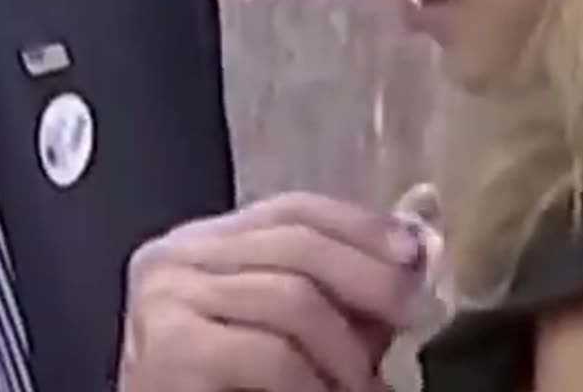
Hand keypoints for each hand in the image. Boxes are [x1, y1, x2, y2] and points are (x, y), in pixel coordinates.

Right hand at [116, 192, 422, 391]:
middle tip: (410, 321)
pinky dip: (313, 385)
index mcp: (200, 245)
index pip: (291, 208)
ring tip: (362, 390)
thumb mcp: (297, 335)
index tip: (415, 252)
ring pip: (292, 297)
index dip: (360, 224)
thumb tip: (418, 249)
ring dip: (346, 355)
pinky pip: (271, 354)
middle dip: (369, 280)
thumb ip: (344, 296)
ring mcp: (165, 299)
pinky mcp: (169, 349)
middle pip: (296, 242)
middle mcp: (173, 258)